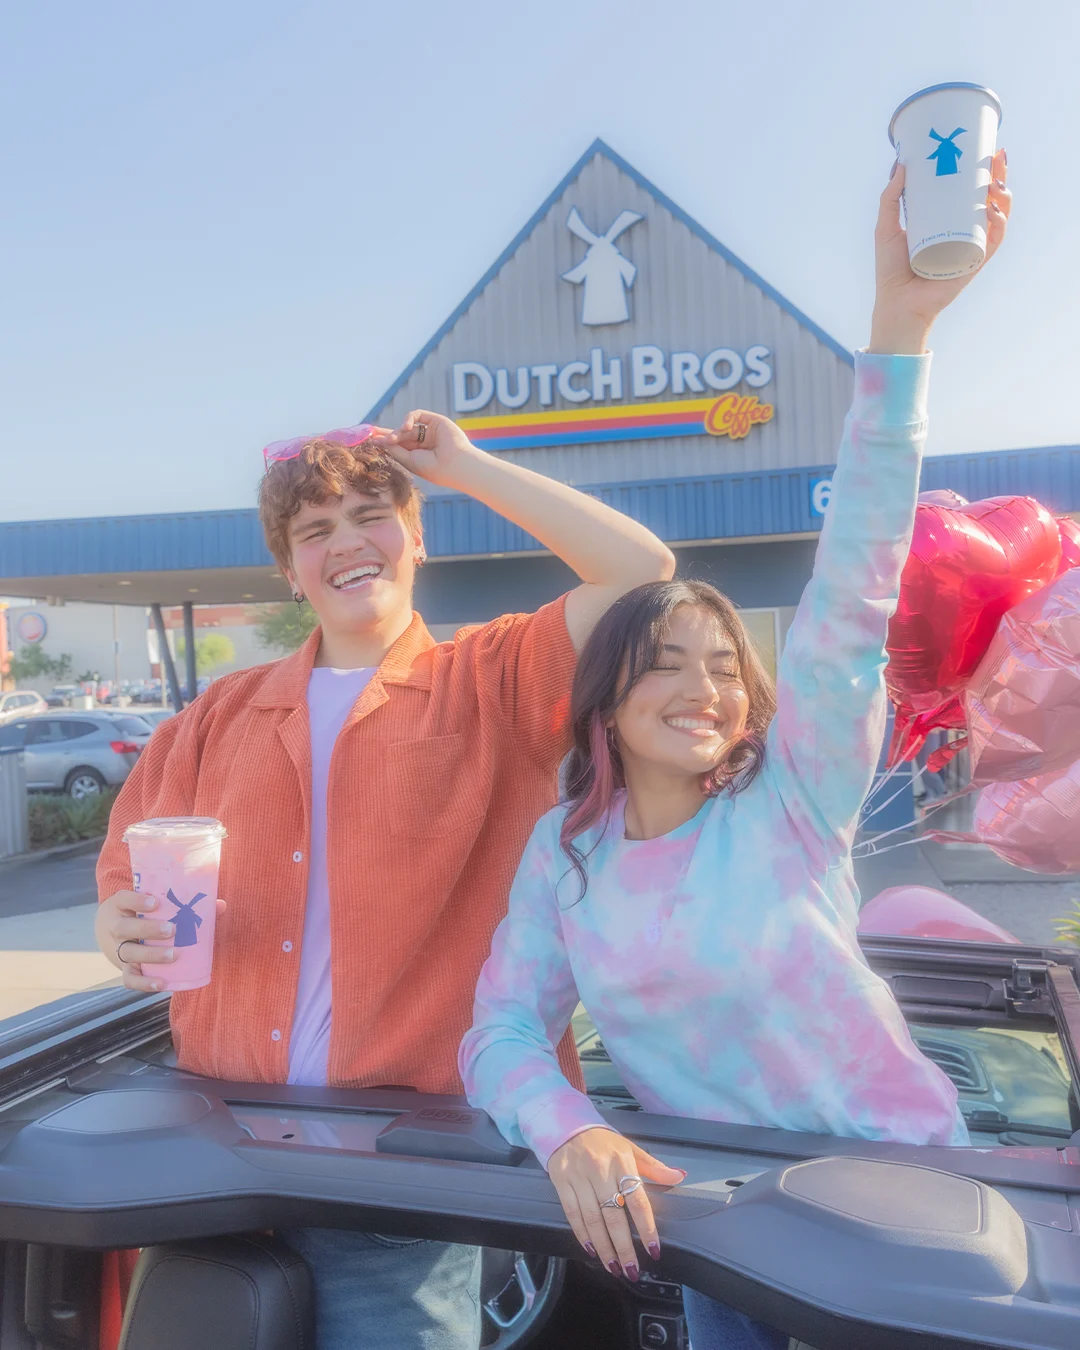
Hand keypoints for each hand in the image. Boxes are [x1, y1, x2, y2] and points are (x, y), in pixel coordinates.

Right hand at [95, 890, 224, 992]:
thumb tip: (220, 905)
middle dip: (148, 929)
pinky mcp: (125, 968)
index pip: (124, 899)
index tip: (155, 902)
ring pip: (128, 953)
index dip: (136, 900)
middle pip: (124, 928)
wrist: (120, 931)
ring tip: (173, 955)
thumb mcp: (158, 904)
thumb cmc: (147, 914)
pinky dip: (144, 983)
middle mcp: (117, 928)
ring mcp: (119, 949)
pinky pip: (130, 979)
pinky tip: (162, 984)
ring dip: (151, 955)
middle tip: (171, 930)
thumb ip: (188, 904)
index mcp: (123, 906)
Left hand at [370, 410, 483, 488]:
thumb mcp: (409, 460)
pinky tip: (405, 427)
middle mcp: (424, 443)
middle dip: (386, 434)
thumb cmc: (434, 468)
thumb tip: (377, 441)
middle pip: (400, 435)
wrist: (455, 464)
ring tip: (392, 439)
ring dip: (397, 432)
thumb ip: (394, 449)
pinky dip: (408, 419)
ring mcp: (430, 432)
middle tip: (370, 433)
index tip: (369, 439)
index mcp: (418, 455)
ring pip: (407, 427)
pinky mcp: (435, 421)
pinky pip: (417, 415)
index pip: (398, 445)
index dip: (384, 442)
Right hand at [547, 1127, 685, 1279]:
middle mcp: (600, 1170)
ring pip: (592, 1219)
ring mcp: (579, 1177)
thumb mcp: (630, 1148)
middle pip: (614, 1216)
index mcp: (622, 1162)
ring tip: (613, 1266)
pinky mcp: (561, 1182)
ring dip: (603, 1247)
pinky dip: (582, 1235)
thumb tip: (679, 1176)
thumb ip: (654, 1167)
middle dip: (624, 1247)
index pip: (638, 1200)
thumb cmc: (602, 1141)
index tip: (653, 1250)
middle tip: (632, 1270)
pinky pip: (572, 1214)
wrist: (566, 1126)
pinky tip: (591, 1250)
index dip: (647, 1228)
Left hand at [870, 148, 1010, 353]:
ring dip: (1003, 196)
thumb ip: (890, 198)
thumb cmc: (890, 270)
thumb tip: (901, 164)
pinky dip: (998, 224)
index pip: (968, 191)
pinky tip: (994, 209)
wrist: (896, 302)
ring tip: (995, 183)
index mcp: (945, 221)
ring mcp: (970, 247)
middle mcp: (961, 232)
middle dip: (998, 176)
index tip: (984, 149)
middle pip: (988, 199)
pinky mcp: (973, 264)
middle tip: (996, 158)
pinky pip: (993, 241)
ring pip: (997, 217)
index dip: (980, 171)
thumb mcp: (886, 227)